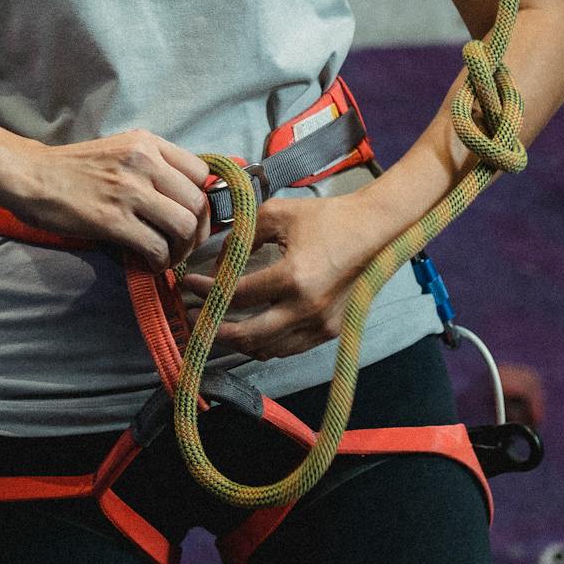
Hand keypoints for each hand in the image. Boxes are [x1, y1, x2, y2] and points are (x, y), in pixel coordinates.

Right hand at [0, 130, 212, 271]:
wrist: (30, 176)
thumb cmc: (74, 168)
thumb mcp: (120, 150)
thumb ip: (153, 166)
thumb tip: (188, 198)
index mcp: (147, 143)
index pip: (201, 173)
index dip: (202, 200)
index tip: (191, 217)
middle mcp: (144, 162)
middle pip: (198, 203)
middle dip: (197, 231)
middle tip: (183, 244)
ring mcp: (129, 190)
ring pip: (183, 226)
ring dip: (181, 249)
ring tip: (167, 256)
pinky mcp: (112, 220)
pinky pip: (156, 247)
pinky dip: (160, 262)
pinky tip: (149, 263)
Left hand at [177, 192, 381, 359]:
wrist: (375, 230)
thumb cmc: (327, 218)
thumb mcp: (278, 214)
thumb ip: (243, 235)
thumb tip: (218, 261)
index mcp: (293, 278)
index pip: (237, 295)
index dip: (207, 292)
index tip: (189, 285)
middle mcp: (307, 309)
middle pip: (248, 336)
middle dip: (214, 330)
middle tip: (193, 318)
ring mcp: (321, 325)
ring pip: (267, 350)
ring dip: (237, 342)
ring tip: (215, 326)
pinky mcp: (330, 331)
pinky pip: (288, 349)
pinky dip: (263, 345)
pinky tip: (248, 331)